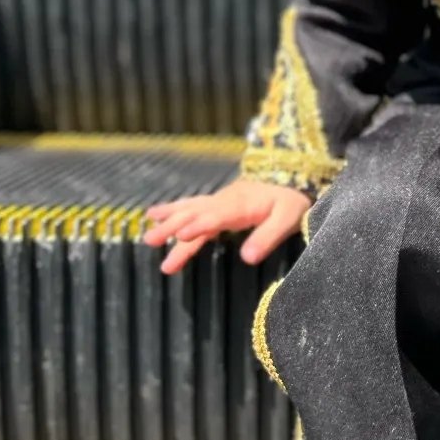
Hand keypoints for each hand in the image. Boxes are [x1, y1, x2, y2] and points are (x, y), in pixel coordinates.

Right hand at [144, 180, 312, 274]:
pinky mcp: (216, 204)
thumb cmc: (290, 203)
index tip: (182, 235)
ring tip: (148, 235)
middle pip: (195, 213)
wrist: (291, 180)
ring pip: (189, 211)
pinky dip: (172, 211)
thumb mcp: (288, 219)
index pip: (216, 216)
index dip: (199, 225)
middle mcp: (225, 201)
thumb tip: (247, 258)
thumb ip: (267, 238)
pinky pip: (190, 207)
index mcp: (242, 205)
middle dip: (172, 227)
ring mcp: (218, 201)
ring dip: (168, 222)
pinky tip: (153, 215)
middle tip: (151, 240)